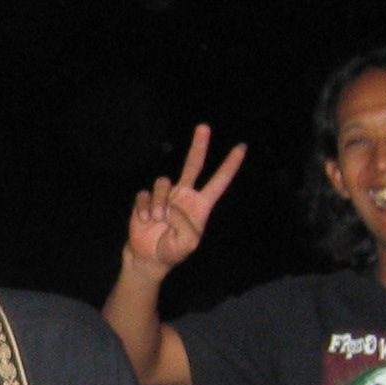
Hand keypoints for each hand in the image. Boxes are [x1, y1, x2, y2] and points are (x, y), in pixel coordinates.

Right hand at [123, 126, 245, 276]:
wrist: (148, 258)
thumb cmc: (173, 251)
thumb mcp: (188, 243)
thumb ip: (184, 224)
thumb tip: (170, 207)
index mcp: (200, 205)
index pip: (219, 181)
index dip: (230, 165)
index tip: (241, 148)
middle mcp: (184, 195)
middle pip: (193, 164)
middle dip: (199, 146)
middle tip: (204, 127)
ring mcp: (165, 196)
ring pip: (163, 182)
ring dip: (159, 202)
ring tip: (156, 219)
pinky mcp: (147, 200)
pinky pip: (145, 194)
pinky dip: (144, 206)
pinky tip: (144, 219)